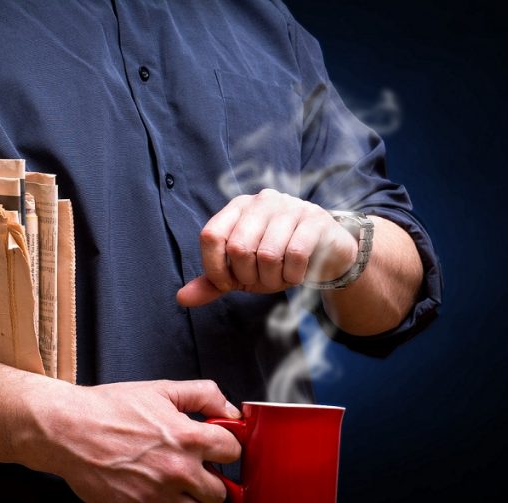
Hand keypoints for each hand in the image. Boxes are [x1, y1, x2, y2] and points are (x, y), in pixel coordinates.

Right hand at [25, 379, 241, 502]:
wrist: (68, 430)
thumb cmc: (108, 409)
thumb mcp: (160, 390)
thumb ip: (203, 394)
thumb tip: (230, 409)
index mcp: (187, 438)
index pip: (233, 452)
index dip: (226, 447)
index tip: (216, 448)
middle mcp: (177, 471)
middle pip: (221, 492)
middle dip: (211, 480)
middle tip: (195, 469)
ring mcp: (158, 496)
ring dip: (190, 498)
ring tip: (174, 482)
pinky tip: (154, 490)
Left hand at [177, 188, 357, 306]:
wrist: (326, 252)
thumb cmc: (277, 260)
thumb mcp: (242, 272)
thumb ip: (214, 282)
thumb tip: (181, 298)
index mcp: (237, 208)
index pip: (210, 236)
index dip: (215, 268)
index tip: (229, 283)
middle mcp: (261, 201)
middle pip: (238, 247)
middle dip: (248, 276)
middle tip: (261, 281)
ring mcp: (290, 206)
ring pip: (268, 254)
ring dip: (274, 279)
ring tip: (281, 278)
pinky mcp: (315, 219)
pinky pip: (296, 254)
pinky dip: (294, 275)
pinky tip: (298, 274)